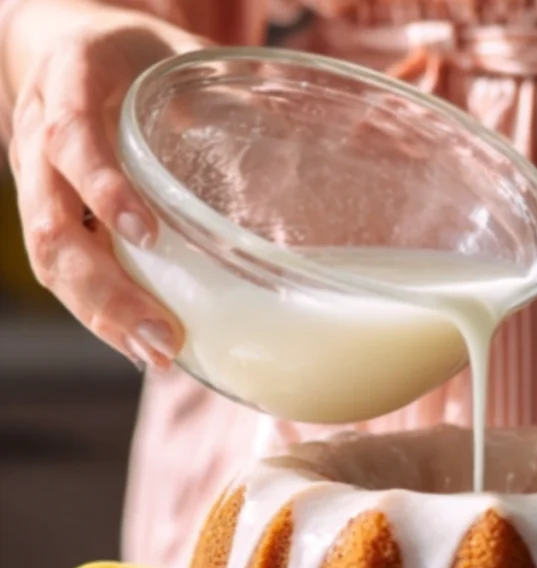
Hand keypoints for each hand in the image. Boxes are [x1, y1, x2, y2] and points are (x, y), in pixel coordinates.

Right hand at [4, 1, 208, 367]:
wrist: (67, 57)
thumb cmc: (133, 62)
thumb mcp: (176, 58)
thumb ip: (226, 97)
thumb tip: (312, 150)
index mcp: (70, 85)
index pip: (74, 140)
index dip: (105, 189)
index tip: (146, 234)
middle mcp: (40, 142)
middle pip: (53, 229)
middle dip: (107, 292)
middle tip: (163, 335)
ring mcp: (38, 188)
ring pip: (52, 263)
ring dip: (106, 318)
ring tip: (159, 355)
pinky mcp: (52, 223)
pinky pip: (64, 277)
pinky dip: (104, 317)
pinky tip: (143, 346)